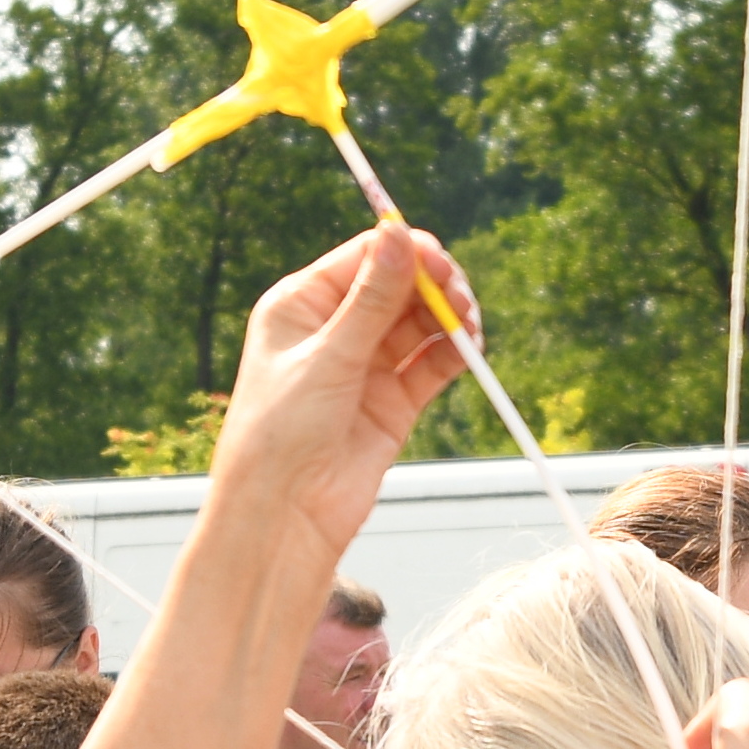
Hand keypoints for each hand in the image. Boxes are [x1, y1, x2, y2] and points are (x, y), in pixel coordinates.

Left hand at [203, 223, 477, 541]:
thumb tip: (398, 232)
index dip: (406, 254)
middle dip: (434, 285)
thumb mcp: (327, 358)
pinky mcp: (392, 402)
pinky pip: (431, 364)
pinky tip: (469, 349)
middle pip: (399, 286)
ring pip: (420, 324)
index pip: (364, 258)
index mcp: (300, 305)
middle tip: (459, 297)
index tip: (439, 263)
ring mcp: (366, 366)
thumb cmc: (279, 434)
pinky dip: (453, 353)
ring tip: (468, 325)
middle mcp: (334, 330)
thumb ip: (371, 299)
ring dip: (449, 317)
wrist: (283, 516)